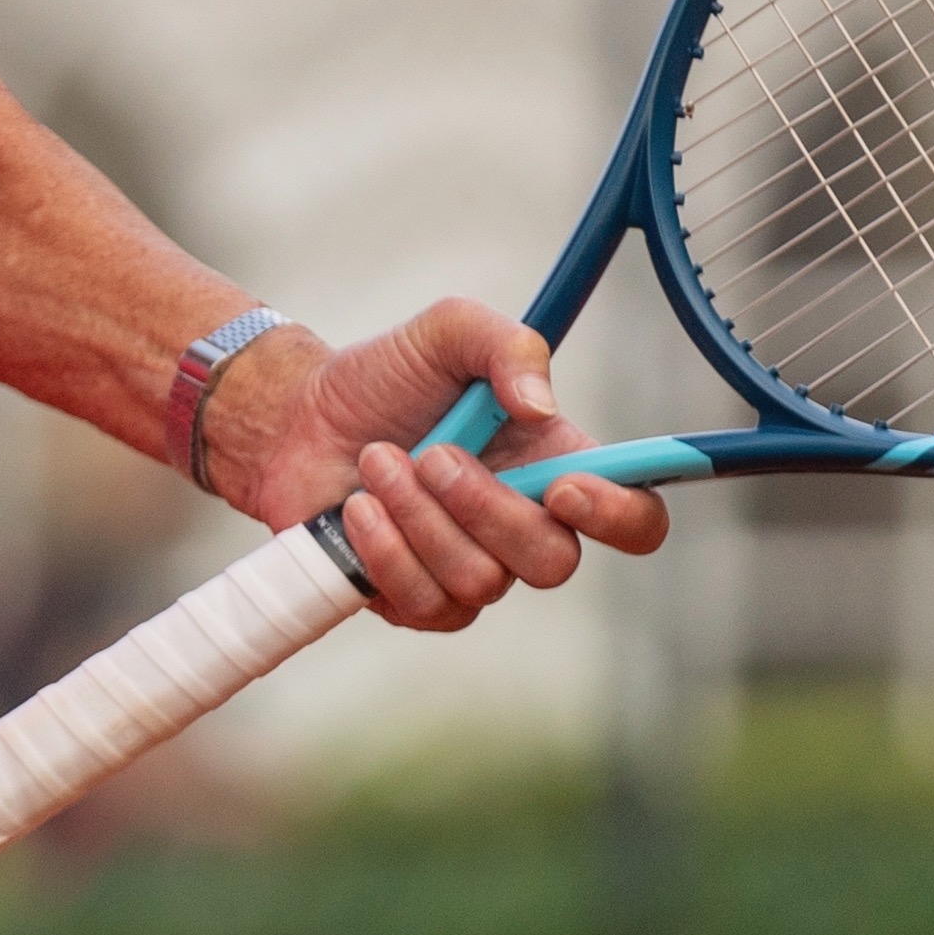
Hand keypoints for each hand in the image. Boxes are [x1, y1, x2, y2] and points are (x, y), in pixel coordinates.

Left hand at [211, 300, 670, 632]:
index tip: (566, 485)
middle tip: (433, 454)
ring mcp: (474, 570)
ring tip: (378, 462)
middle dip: (488, 508)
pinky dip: (386, 549)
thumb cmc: (385, 379)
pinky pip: (426, 602)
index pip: (635, 518)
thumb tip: (539, 404)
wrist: (298, 420)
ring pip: (482, 580)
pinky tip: (358, 507)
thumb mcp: (447, 332)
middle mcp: (526, 526)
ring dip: (420, 516)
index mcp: (558, 465)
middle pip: (555, 561)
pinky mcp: (419, 601)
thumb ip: (507, 345)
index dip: (622, 514)